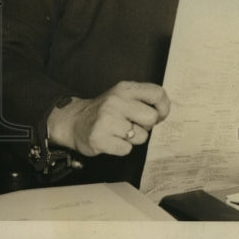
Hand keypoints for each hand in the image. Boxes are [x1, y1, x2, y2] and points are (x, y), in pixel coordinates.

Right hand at [47, 81, 170, 156]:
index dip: (163, 107)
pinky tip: (112, 140)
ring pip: (141, 136)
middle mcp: (115, 101)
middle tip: (134, 124)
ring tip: (120, 132)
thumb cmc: (106, 111)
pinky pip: (126, 149)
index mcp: (125, 88)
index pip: (157, 93)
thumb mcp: (124, 96)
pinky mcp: (99, 138)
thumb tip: (163, 112)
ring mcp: (106, 120)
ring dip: (133, 138)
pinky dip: (122, 148)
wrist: (75, 121)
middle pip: (151, 118)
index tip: (159, 115)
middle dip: (147, 126)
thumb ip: (144, 99)